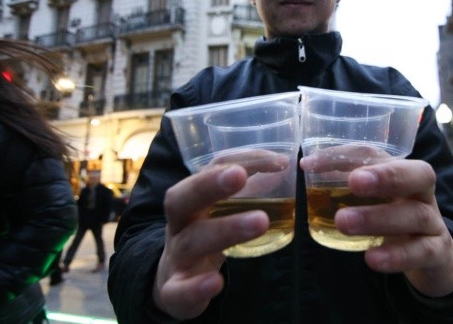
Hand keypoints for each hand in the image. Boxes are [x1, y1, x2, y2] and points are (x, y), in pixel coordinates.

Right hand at [152, 163, 269, 318]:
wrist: (170, 283)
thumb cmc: (202, 237)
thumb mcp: (218, 212)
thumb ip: (247, 190)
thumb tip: (282, 169)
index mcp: (190, 200)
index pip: (206, 172)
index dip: (236, 162)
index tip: (276, 160)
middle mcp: (178, 225)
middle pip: (183, 200)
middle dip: (208, 185)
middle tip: (239, 176)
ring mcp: (175, 258)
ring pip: (191, 242)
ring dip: (225, 229)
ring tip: (260, 221)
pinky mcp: (174, 292)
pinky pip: (180, 290)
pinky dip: (197, 286)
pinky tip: (216, 282)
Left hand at [321, 157, 452, 296]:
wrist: (437, 255)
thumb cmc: (397, 217)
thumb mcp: (378, 198)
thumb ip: (347, 184)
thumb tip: (307, 168)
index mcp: (403, 173)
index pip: (378, 155)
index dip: (345, 156)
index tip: (310, 164)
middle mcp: (423, 194)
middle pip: (417, 175)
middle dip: (386, 176)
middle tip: (354, 181)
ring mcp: (433, 223)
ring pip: (415, 215)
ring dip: (379, 218)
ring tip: (344, 222)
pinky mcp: (437, 253)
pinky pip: (421, 252)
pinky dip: (397, 255)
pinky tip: (372, 258)